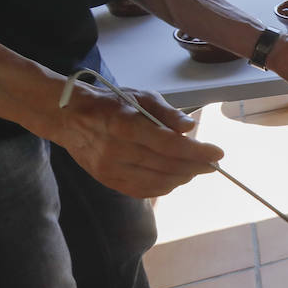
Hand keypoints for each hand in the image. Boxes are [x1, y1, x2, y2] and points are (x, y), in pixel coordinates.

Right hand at [50, 83, 223, 197]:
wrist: (70, 117)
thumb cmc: (111, 103)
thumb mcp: (140, 96)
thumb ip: (167, 112)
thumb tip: (191, 128)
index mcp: (126, 126)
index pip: (170, 145)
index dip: (197, 152)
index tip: (217, 153)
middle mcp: (117, 151)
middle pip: (166, 166)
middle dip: (195, 166)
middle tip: (213, 163)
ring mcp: (110, 169)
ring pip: (156, 182)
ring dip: (182, 177)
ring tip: (195, 169)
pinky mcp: (106, 180)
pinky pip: (141, 191)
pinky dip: (163, 187)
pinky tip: (175, 179)